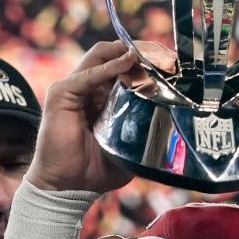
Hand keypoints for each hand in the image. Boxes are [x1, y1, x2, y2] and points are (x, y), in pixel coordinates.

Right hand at [27, 40, 176, 192]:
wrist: (68, 188)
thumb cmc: (96, 170)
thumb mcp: (130, 146)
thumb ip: (146, 130)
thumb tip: (177, 124)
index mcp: (105, 96)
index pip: (126, 65)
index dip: (149, 60)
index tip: (173, 63)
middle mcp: (90, 86)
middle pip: (116, 54)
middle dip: (144, 51)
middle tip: (168, 56)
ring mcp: (74, 87)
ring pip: (102, 55)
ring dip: (129, 52)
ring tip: (152, 55)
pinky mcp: (62, 94)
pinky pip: (89, 75)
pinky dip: (110, 67)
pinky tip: (129, 63)